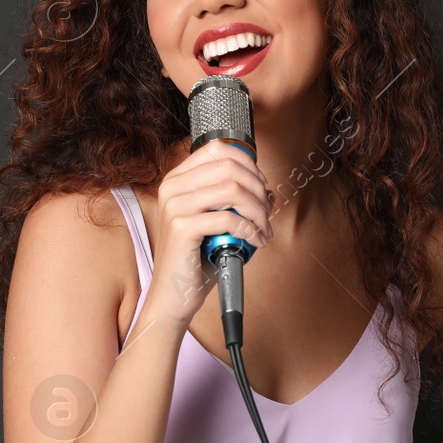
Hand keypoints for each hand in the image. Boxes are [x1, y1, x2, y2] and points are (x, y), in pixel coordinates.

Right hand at [144, 141, 272, 324]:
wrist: (174, 294)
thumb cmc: (196, 259)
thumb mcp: (219, 224)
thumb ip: (239, 204)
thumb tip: (269, 192)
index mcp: (177, 179)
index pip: (217, 149)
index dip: (247, 163)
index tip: (260, 184)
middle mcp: (172, 187)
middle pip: (230, 168)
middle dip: (258, 190)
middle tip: (267, 213)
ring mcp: (175, 206)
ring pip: (232, 190)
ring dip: (258, 211)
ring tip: (263, 229)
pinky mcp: (182, 228)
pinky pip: (228, 219)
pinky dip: (250, 230)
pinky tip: (255, 241)